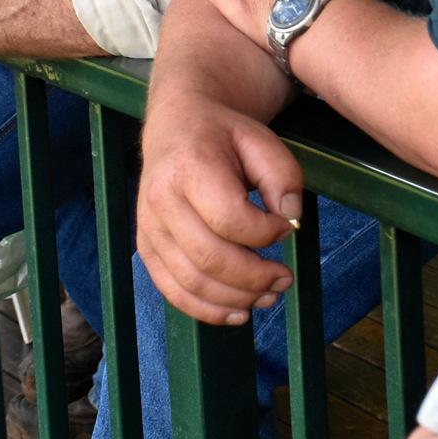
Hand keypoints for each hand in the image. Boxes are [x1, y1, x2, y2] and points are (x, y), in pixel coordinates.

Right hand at [135, 91, 303, 323]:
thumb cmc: (224, 136)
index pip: (230, 218)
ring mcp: (148, 228)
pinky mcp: (146, 248)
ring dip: (236, 299)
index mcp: (189, 167)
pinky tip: (239, 312)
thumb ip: (283, 177)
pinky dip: (207, 310)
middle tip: (285, 279)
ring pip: (191, 282)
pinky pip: (173, 291)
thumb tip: (290, 221)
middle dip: (254, 277)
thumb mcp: (262, 140)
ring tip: (270, 296)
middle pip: (210, 257)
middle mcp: (160, 200)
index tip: (287, 228)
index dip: (266, 232)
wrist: (177, 125)